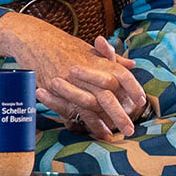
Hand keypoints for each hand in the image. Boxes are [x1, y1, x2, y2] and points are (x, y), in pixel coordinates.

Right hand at [0, 15, 146, 139]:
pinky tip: (86, 130)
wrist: (33, 39)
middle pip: (108, 96)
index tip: (142, 102)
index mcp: (97, 60)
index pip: (122, 75)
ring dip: (101, 123)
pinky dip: (78, 120)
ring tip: (110, 136)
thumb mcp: (88, 49)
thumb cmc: (61, 44)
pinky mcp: (54, 87)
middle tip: (130, 130)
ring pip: (90, 105)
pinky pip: (70, 107)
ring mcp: (69, 80)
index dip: (133, 88)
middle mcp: (86, 70)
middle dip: (120, 115)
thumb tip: (131, 64)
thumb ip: (110, 59)